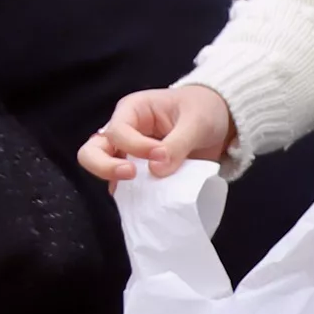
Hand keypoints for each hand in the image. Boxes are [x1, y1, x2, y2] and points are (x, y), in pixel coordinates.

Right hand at [79, 82, 235, 182]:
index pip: (118, 131)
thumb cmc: (204, 110)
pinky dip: (131, 197)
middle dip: (105, 166)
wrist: (220, 122)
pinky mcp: (141, 173)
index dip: (136, 147)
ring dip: (117, 182)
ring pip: (102, 170)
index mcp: (133, 110)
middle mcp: (124, 132)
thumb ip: (177, 143)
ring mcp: (129, 154)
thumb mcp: (196, 122)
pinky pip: (125, 187)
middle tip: (132, 175)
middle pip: (92, 150)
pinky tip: (148, 202)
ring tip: (141, 192)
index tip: (160, 156)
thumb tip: (155, 170)